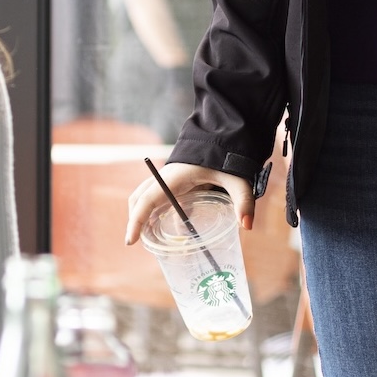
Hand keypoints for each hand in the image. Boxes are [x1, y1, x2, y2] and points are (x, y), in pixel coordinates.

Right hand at [125, 162, 253, 245]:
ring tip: (148, 238)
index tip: (130, 241)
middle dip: (134, 219)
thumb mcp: (236, 179)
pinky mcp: (175, 180)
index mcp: (174, 177)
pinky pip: (157, 196)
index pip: (147, 201)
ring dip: (141, 214)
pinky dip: (155, 210)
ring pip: (144, 196)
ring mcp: (168, 178)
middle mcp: (166, 178)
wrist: (222, 135)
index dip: (136, 221)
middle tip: (136, 241)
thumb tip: (246, 226)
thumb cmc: (226, 155)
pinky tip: (168, 225)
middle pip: (139, 198)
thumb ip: (243, 201)